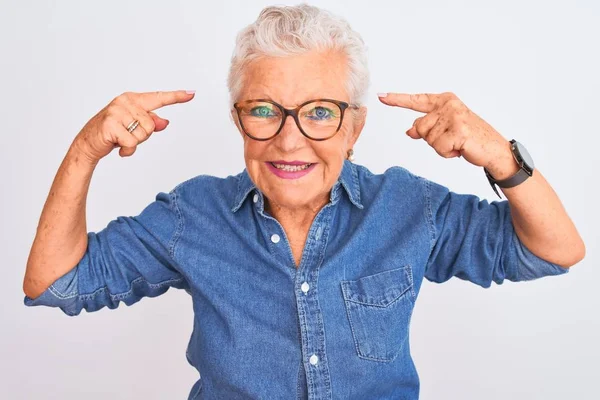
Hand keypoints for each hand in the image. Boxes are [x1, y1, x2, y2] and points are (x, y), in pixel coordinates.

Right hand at [73, 90, 194, 162]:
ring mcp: (117, 112)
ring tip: (120, 139)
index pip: (159, 98)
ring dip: (134, 143)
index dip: (177, 97)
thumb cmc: (113, 133)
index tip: (192, 93)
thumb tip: (165, 122)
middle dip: (142, 136)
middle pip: (152, 125)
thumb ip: (151, 123)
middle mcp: (125, 102)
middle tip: (126, 135)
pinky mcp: (111, 124)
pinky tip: (117, 147)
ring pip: (143, 134)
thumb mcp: (134, 127)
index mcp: (133, 99)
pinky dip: (127, 150)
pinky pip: (132, 143)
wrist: (88, 143)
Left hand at [378, 92, 513, 172]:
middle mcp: (449, 104)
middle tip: (451, 139)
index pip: (416, 100)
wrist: (494, 149)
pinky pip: (438, 147)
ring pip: (428, 139)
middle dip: (432, 139)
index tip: (381, 95)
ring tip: (457, 143)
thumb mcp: (444, 130)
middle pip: (419, 127)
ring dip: (441, 147)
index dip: (397, 100)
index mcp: (445, 100)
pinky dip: (447, 153)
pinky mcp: (458, 130)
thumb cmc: (469, 138)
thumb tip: (409, 130)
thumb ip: (426, 128)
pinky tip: (460, 148)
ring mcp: (454, 116)